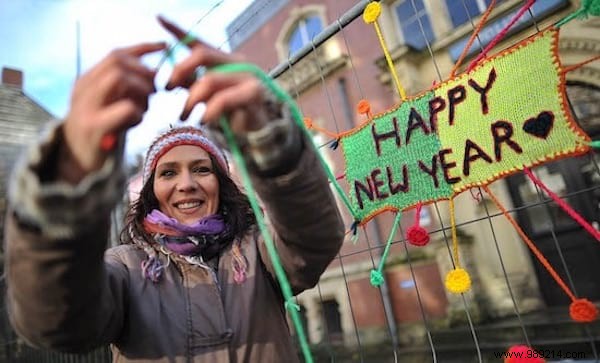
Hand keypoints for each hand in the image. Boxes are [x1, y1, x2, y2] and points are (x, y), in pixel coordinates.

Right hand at [60, 42, 165, 182]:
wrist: (77, 164)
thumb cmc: (102, 133)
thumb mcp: (109, 105)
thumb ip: (125, 89)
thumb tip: (154, 72)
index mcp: (87, 81)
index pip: (116, 54)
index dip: (143, 48)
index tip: (164, 46)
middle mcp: (83, 89)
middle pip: (119, 61)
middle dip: (144, 72)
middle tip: (154, 90)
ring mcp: (86, 107)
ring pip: (120, 78)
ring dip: (141, 90)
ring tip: (142, 109)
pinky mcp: (94, 126)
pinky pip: (126, 107)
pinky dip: (138, 112)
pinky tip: (134, 122)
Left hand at [158, 16, 270, 133]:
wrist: (258, 133)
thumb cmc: (231, 114)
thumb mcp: (206, 97)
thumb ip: (191, 85)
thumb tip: (170, 77)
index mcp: (225, 61)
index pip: (199, 43)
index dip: (179, 30)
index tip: (159, 18)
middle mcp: (238, 63)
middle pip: (201, 54)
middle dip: (180, 70)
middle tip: (166, 88)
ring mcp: (248, 76)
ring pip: (209, 80)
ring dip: (191, 100)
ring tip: (184, 116)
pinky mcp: (253, 93)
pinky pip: (222, 100)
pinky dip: (210, 111)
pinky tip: (205, 120)